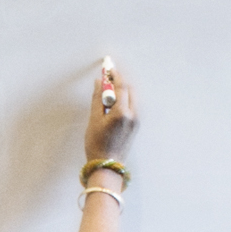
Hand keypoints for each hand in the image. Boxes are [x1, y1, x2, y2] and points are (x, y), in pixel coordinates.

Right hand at [82, 59, 139, 173]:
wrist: (107, 165)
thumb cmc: (97, 145)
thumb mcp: (93, 120)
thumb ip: (97, 99)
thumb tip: (99, 83)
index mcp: (122, 113)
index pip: (121, 86)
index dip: (114, 74)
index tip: (109, 67)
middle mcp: (133, 114)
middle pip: (130, 89)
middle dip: (120, 80)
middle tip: (108, 76)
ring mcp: (137, 119)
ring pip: (132, 96)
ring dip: (123, 89)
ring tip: (109, 89)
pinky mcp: (136, 124)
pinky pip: (132, 105)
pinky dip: (125, 98)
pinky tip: (114, 101)